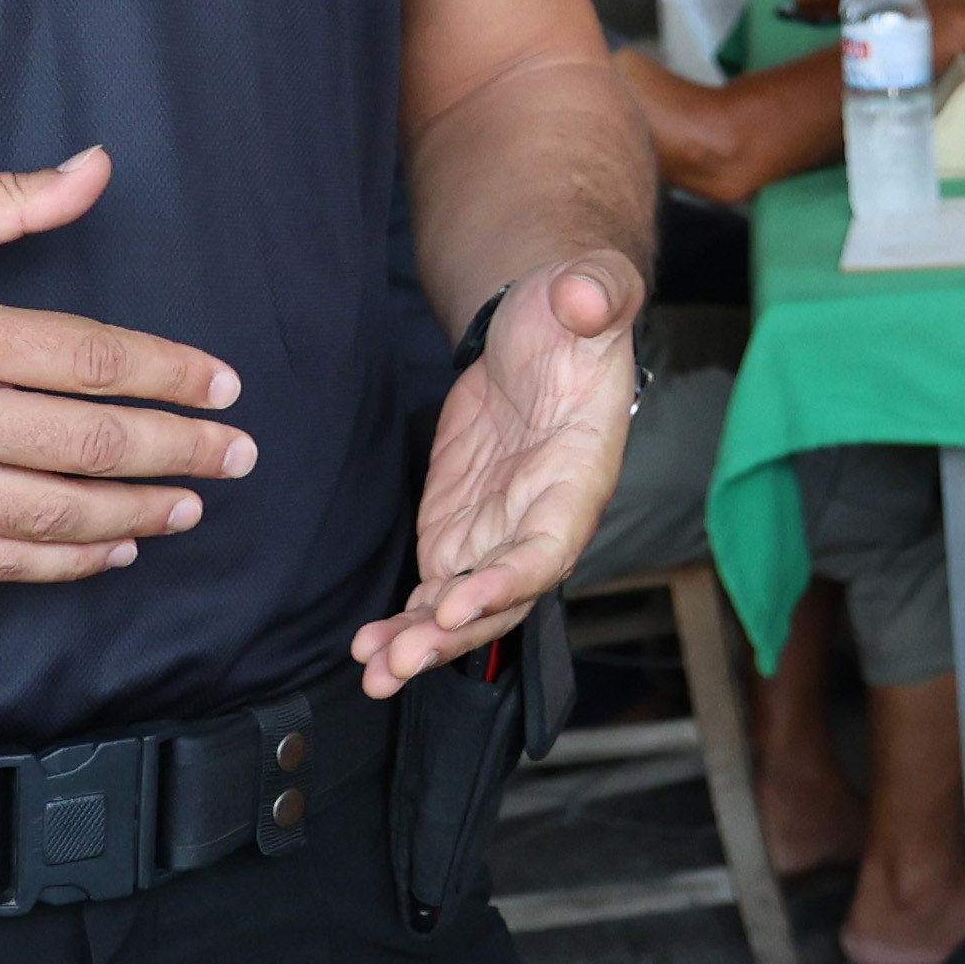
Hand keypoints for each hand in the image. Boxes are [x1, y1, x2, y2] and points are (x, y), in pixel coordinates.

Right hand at [0, 147, 250, 580]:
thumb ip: (1, 201)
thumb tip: (95, 168)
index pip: (91, 360)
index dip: (171, 374)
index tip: (225, 384)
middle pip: (89, 444)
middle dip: (179, 450)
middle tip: (238, 454)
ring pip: (52, 515)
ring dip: (136, 514)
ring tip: (190, 505)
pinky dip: (64, 562)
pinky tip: (113, 550)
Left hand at [353, 252, 640, 695]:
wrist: (537, 328)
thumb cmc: (571, 313)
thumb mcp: (589, 291)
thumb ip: (595, 294)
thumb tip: (583, 295)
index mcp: (579, 476)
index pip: (551, 544)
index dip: (509, 579)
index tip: (459, 601)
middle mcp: (542, 519)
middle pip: (502, 596)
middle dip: (453, 635)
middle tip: (399, 662)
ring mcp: (498, 531)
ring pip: (464, 607)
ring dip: (422, 645)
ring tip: (374, 672)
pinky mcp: (460, 530)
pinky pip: (434, 591)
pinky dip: (406, 624)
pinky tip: (369, 648)